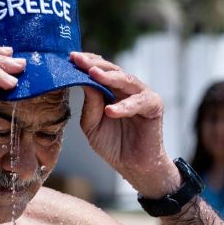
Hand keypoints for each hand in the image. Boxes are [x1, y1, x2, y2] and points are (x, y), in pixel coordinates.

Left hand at [72, 52, 179, 197]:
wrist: (132, 166)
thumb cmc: (112, 144)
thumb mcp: (92, 124)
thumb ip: (89, 104)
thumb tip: (84, 82)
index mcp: (110, 90)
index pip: (99, 70)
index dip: (85, 63)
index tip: (69, 58)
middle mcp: (126, 88)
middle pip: (111, 69)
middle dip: (93, 64)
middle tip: (78, 59)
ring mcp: (141, 95)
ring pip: (126, 80)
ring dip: (109, 76)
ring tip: (93, 74)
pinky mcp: (154, 106)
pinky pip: (139, 102)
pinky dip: (124, 106)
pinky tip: (110, 110)